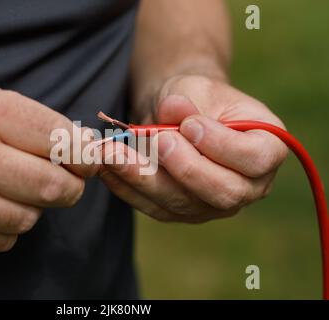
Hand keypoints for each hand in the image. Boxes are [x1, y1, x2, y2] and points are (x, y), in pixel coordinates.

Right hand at [0, 81, 97, 252]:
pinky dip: (10, 227)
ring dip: (37, 206)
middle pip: (54, 187)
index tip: (90, 159)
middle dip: (73, 186)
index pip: (61, 140)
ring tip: (22, 188)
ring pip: (30, 219)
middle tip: (68, 179)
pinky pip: (2, 241)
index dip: (87, 154)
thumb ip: (32, 122)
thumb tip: (82, 148)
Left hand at [100, 75, 287, 222]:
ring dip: (143, 178)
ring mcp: (213, 204)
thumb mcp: (194, 87)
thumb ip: (187, 98)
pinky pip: (154, 207)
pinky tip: (106, 168)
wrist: (177, 113)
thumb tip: (175, 110)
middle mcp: (247, 185)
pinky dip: (127, 187)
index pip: (255, 159)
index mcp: (267, 149)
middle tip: (155, 140)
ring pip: (180, 203)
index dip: (222, 146)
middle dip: (184, 167)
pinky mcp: (181, 211)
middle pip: (222, 192)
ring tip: (112, 153)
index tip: (191, 124)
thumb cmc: (195, 96)